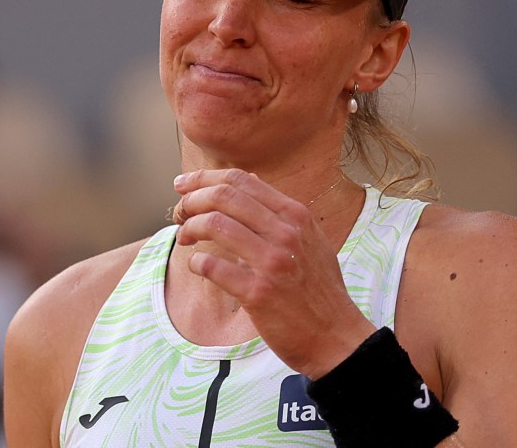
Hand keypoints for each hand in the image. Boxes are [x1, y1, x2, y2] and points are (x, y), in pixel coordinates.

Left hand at [173, 168, 375, 378]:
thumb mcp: (311, 240)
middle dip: (192, 200)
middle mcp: (286, 233)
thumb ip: (280, 212)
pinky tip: (197, 266)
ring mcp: (273, 262)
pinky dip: (196, 262)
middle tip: (179, 212)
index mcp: (296, 215)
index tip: (184, 185)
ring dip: (190, 228)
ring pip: (215, 225)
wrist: (336, 337)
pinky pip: (213, 267)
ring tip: (184, 237)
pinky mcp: (259, 293)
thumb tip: (249, 180)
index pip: (241, 180)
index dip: (205, 178)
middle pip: (224, 197)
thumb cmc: (319, 290)